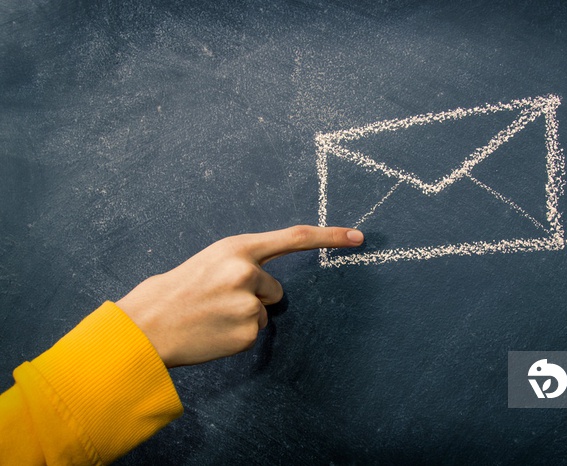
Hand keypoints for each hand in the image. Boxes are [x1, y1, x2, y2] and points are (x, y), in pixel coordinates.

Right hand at [116, 225, 363, 366]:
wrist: (146, 325)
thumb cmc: (175, 291)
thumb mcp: (209, 261)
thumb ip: (242, 263)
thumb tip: (267, 280)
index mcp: (237, 248)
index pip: (295, 237)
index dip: (329, 236)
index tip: (358, 237)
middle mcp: (247, 272)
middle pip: (276, 289)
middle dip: (256, 297)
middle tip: (218, 302)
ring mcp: (249, 303)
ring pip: (264, 313)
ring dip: (245, 317)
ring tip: (211, 317)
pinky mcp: (249, 331)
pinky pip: (254, 334)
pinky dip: (238, 336)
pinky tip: (214, 333)